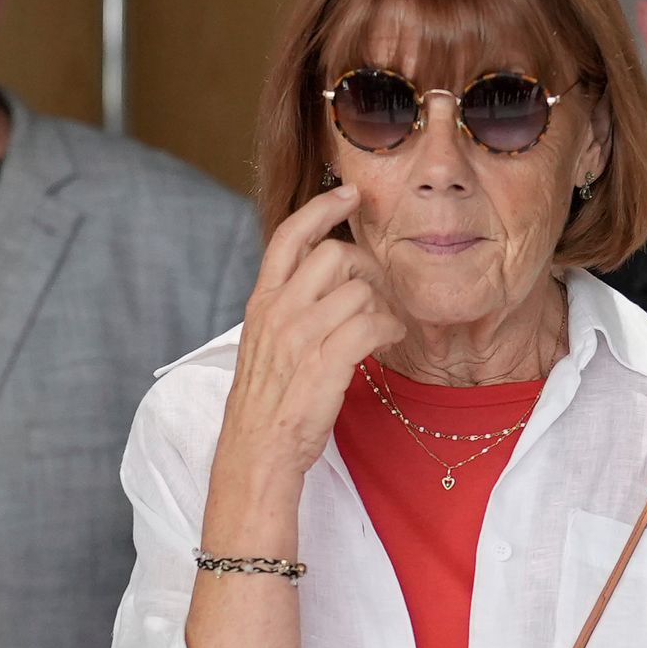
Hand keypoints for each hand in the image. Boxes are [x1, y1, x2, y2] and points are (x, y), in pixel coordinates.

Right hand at [208, 186, 397, 514]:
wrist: (257, 453)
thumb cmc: (268, 404)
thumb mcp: (267, 344)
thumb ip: (289, 308)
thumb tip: (324, 281)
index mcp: (262, 303)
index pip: (288, 235)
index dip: (322, 208)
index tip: (350, 194)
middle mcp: (278, 312)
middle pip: (334, 255)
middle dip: (366, 268)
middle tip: (377, 292)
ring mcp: (300, 337)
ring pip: (359, 289)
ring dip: (383, 305)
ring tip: (384, 327)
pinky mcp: (324, 363)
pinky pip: (371, 323)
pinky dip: (389, 328)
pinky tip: (388, 341)